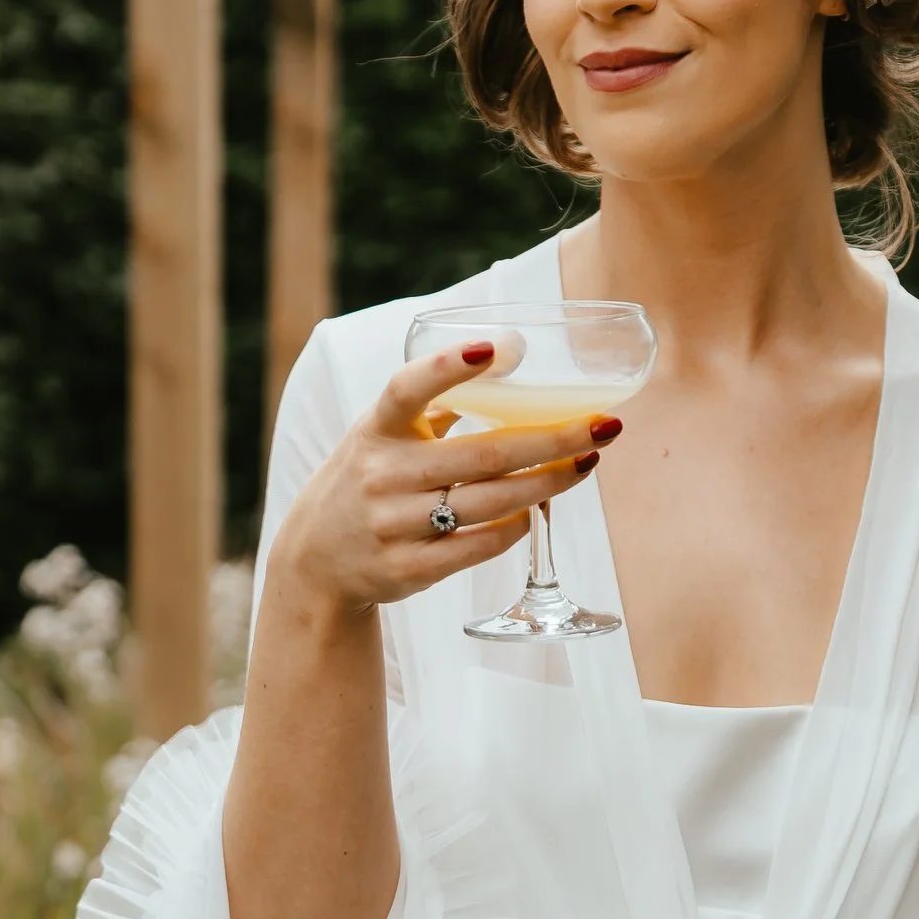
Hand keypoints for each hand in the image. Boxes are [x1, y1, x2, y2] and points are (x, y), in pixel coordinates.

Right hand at [266, 341, 619, 621]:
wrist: (315, 561)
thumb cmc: (369, 480)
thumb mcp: (386, 433)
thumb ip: (441, 400)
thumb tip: (515, 350)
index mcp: (376, 430)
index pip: (407, 390)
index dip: (447, 369)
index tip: (491, 349)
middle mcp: (382, 475)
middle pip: (483, 454)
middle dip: (552, 439)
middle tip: (603, 426)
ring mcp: (393, 525)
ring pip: (490, 502)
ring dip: (548, 483)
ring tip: (586, 463)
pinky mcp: (408, 569)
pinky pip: (478, 546)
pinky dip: (517, 528)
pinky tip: (541, 510)